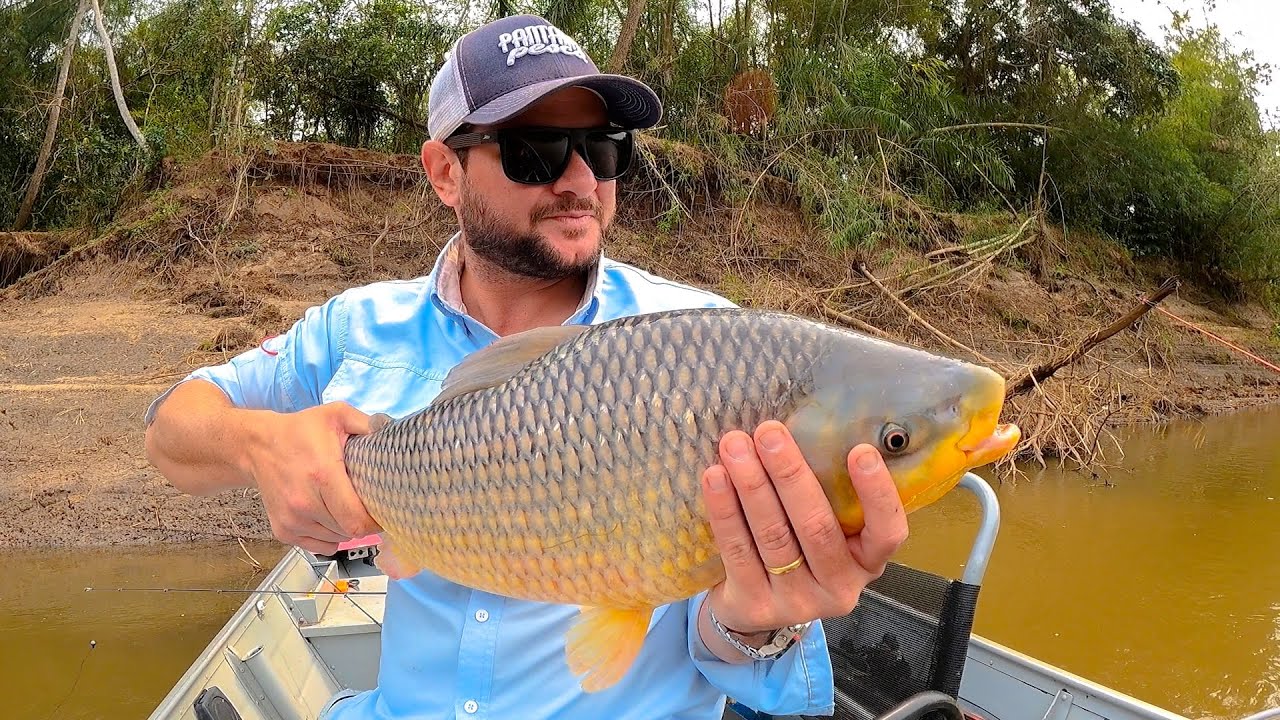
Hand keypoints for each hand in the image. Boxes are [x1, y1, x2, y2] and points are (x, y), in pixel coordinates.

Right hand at [243, 401, 382, 554]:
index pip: (356, 520)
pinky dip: (330, 536)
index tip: (384, 510)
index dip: (376, 521)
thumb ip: (368, 423)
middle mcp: (304, 503)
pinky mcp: (283, 530)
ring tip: (345, 505)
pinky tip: (329, 515)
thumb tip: (394, 431)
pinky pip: (319, 546)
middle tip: (366, 504)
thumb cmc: (301, 430)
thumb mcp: (337, 414)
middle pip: (349, 531)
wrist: (258, 446)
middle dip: (363, 521)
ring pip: (335, 540)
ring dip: (346, 528)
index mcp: (322, 475)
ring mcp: (292, 520)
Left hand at [700, 420, 908, 636]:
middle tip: (769, 433)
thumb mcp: (827, 530)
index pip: (887, 532)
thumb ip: (827, 493)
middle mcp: (839, 586)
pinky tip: (714, 477)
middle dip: (790, 474)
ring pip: (774, 537)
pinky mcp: (755, 606)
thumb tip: (803, 424)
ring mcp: (797, 601)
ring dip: (752, 486)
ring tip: (735, 446)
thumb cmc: (799, 550)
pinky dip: (725, 510)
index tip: (860, 451)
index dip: (877, 494)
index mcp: (867, 561)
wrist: (754, 607)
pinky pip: (738, 551)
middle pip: (816, 527)